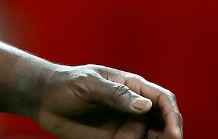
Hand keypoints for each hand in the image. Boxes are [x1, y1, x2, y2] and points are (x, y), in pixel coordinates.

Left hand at [34, 64, 183, 138]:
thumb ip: (116, 93)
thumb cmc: (65, 84)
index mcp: (131, 86)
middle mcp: (134, 107)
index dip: (172, 116)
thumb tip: (145, 105)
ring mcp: (127, 124)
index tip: (174, 133)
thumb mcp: (89, 84)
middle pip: (164, 121)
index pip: (162, 100)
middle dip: (172, 134)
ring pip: (155, 137)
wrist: (43, 100)